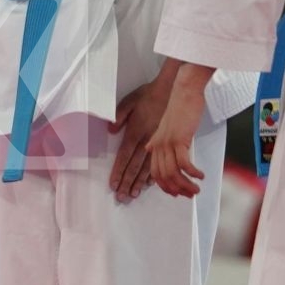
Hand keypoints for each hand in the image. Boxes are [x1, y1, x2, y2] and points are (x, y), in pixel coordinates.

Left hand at [108, 68, 174, 200]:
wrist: (174, 87)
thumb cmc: (152, 92)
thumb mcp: (130, 100)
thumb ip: (120, 115)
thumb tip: (110, 130)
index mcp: (134, 130)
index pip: (124, 155)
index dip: (118, 171)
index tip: (113, 185)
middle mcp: (145, 138)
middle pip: (134, 165)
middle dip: (127, 182)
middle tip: (122, 197)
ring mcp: (159, 141)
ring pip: (147, 167)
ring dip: (140, 182)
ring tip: (134, 194)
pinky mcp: (172, 142)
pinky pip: (163, 162)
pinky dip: (157, 173)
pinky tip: (153, 183)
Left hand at [146, 64, 212, 198]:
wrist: (185, 89)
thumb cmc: (178, 104)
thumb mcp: (163, 123)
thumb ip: (155, 137)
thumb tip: (149, 148)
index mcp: (154, 142)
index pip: (153, 171)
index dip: (163, 186)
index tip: (174, 194)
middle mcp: (158, 144)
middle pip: (162, 176)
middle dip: (176, 190)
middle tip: (188, 195)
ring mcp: (167, 142)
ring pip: (173, 173)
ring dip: (186, 185)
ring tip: (196, 189)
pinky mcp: (179, 139)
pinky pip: (184, 164)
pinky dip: (192, 173)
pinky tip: (200, 175)